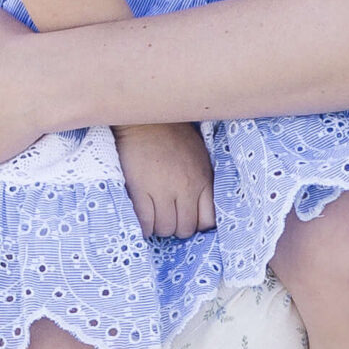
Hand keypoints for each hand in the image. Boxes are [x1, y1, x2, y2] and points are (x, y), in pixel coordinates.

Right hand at [114, 122, 216, 239]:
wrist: (144, 119)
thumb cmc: (172, 135)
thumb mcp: (198, 156)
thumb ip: (202, 181)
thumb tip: (201, 206)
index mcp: (202, 179)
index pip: (208, 220)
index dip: (197, 225)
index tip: (188, 220)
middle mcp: (186, 188)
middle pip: (186, 229)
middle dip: (177, 227)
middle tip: (168, 218)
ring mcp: (162, 190)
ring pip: (166, 229)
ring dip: (159, 228)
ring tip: (154, 218)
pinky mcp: (140, 190)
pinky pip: (146, 222)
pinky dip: (145, 228)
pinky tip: (143, 222)